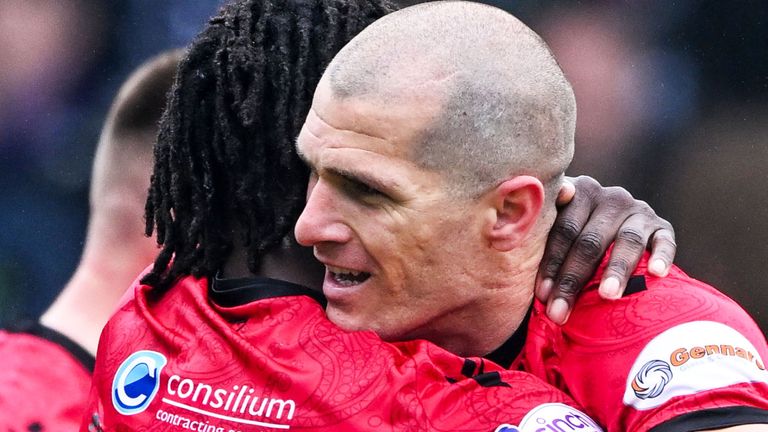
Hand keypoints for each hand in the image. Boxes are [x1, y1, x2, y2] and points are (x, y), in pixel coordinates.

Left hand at [536, 175, 675, 323]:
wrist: (615, 225)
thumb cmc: (572, 237)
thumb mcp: (555, 227)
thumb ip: (539, 230)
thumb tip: (510, 233)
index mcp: (578, 192)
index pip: (562, 229)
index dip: (551, 263)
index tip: (541, 295)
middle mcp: (610, 197)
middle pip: (589, 240)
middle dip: (573, 279)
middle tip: (561, 311)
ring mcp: (638, 210)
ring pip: (627, 240)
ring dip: (616, 269)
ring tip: (608, 295)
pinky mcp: (662, 225)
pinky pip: (665, 240)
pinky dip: (662, 256)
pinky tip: (657, 273)